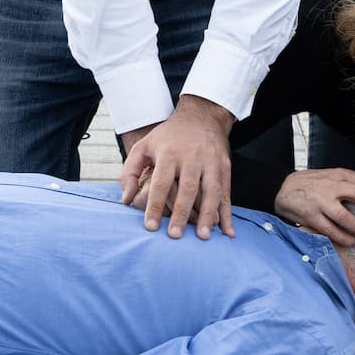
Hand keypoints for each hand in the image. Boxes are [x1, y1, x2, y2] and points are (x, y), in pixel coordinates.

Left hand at [117, 95, 235, 239]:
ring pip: (211, 191)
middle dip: (182, 213)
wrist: (201, 117)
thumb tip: (125, 200)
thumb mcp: (144, 146)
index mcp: (169, 153)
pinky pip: (227, 193)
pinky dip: (228, 213)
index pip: (161, 183)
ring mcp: (211, 162)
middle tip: (175, 236)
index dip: (156, 206)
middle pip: (187, 189)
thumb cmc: (168, 137)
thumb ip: (130, 171)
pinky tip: (227, 232)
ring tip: (203, 237)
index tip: (150, 227)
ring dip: (208, 215)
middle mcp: (191, 157)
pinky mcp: (225, 167)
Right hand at [272, 168, 354, 247]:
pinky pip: (331, 230)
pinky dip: (345, 238)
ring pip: (346, 216)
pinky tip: (354, 242)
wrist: (281, 188)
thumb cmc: (311, 184)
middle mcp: (331, 185)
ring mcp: (320, 201)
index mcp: (339, 174)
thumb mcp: (332, 176)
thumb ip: (351, 183)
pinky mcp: (310, 216)